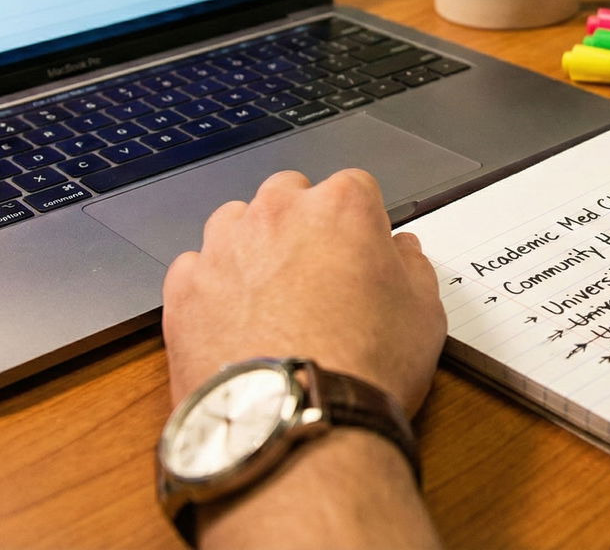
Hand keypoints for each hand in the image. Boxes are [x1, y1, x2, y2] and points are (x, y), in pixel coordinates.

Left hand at [162, 168, 446, 413]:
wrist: (295, 422)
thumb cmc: (364, 369)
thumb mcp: (425, 315)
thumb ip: (413, 268)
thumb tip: (402, 252)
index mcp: (340, 208)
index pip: (354, 188)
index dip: (361, 224)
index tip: (363, 255)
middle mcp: (277, 213)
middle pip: (289, 195)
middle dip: (302, 224)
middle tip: (318, 277)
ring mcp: (223, 247)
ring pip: (235, 223)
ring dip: (252, 248)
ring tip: (271, 300)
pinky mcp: (184, 288)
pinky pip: (196, 268)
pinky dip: (212, 287)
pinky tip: (234, 323)